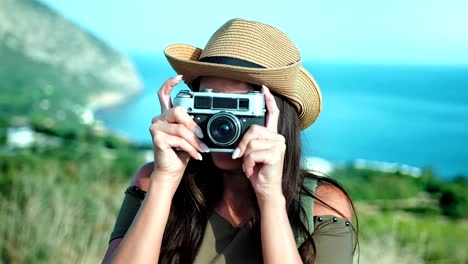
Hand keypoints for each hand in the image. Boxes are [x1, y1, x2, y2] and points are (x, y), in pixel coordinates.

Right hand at [149, 76, 206, 187]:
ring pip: (180, 129)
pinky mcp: (156, 139)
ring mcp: (155, 128)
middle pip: (177, 111)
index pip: (164, 94)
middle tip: (202, 138)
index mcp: (166, 115)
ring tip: (202, 150)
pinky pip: (178, 140)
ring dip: (195, 142)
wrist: (172, 171)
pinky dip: (190, 148)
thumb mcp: (190, 136)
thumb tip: (204, 125)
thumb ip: (193, 126)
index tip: (180, 77)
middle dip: (193, 126)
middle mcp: (159, 119)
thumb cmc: (181, 153)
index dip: (170, 84)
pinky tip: (195, 156)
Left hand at [234, 85, 285, 202]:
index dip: (268, 100)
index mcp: (272, 135)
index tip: (263, 88)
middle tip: (240, 157)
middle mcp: (278, 138)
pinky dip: (247, 164)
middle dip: (242, 144)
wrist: (266, 189)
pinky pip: (252, 153)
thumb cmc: (258, 171)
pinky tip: (252, 170)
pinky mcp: (276, 154)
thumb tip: (238, 139)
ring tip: (249, 166)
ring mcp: (279, 145)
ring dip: (245, 158)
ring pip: (251, 143)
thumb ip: (248, 142)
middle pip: (253, 129)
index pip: (272, 113)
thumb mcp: (250, 154)